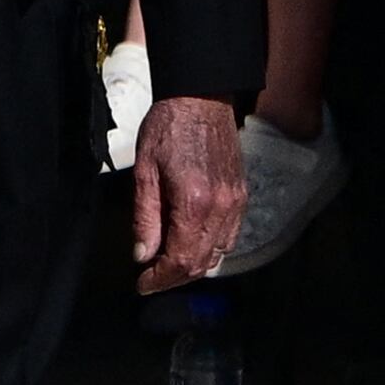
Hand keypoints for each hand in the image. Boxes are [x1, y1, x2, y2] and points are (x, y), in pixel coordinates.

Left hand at [132, 94, 244, 291]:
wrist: (200, 99)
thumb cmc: (167, 129)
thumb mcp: (144, 171)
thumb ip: (145, 217)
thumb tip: (142, 256)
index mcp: (194, 202)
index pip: (181, 259)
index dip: (161, 279)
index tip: (142, 285)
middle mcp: (221, 209)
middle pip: (201, 263)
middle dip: (175, 278)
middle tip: (151, 279)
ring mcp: (236, 204)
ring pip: (217, 254)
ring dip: (192, 266)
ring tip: (166, 265)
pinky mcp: (241, 197)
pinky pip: (228, 237)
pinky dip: (210, 249)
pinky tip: (190, 244)